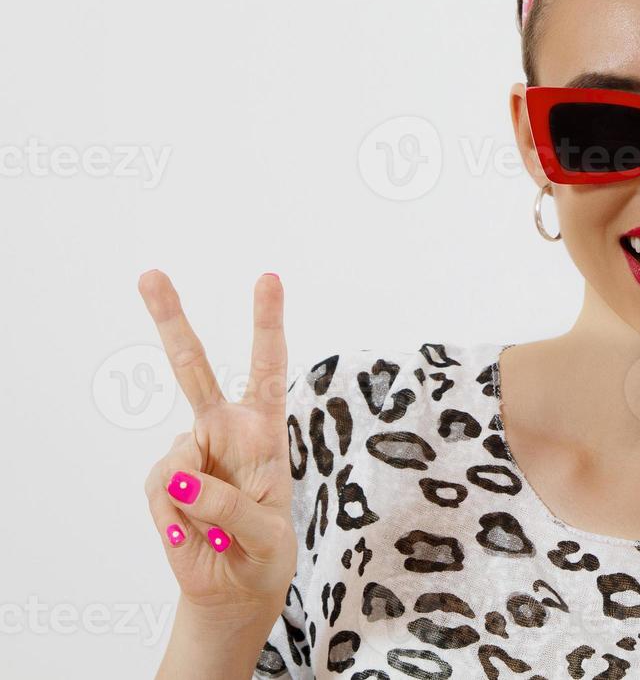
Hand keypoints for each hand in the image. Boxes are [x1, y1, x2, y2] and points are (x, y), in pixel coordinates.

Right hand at [139, 270, 295, 629]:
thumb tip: (181, 476)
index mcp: (265, 429)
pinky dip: (179, 521)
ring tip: (222, 530)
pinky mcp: (161, 481)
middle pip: (193, 369)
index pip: (268, 367)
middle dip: (170, 320)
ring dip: (201, 505)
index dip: (267, 323)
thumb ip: (234, 507)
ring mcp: (189, 452)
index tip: (267, 277)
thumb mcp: (268, 536)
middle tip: (149, 274)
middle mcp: (226, 429)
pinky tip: (194, 534)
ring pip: (179, 460)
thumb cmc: (265, 551)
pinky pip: (163, 494)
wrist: (234, 587)